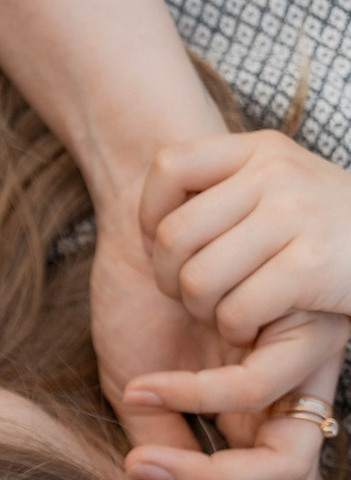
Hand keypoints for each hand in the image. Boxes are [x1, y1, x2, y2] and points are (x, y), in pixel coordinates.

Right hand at [90, 197, 342, 479]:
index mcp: (265, 418)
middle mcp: (292, 396)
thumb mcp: (142, 381)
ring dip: (208, 477)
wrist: (152, 206)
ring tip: (144, 463)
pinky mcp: (286, 320)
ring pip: (286, 458)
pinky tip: (146, 394)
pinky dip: (193, 405)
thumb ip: (164, 442)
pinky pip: (253, 393)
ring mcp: (297, 361)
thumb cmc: (144, 295)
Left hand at [142, 131, 350, 339]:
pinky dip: (237, 330)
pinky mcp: (311, 265)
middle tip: (198, 296)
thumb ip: (223, 192)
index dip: (150, 215)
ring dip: (204, 311)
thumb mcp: (281, 188)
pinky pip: (236, 310)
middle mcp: (277, 174)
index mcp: (262, 150)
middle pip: (173, 237)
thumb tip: (149, 228)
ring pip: (197, 280)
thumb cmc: (329, 231)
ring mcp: (297, 216)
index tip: (164, 247)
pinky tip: (257, 327)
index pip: (168, 166)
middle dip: (171, 280)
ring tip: (229, 311)